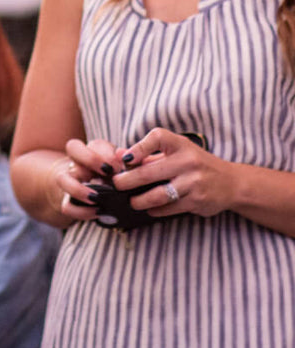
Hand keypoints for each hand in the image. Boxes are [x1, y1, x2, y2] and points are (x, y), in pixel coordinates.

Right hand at [55, 138, 123, 220]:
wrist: (88, 190)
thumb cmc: (110, 176)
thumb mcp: (118, 167)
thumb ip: (122, 161)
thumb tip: (123, 155)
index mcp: (92, 151)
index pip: (95, 144)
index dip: (107, 154)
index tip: (119, 166)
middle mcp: (77, 161)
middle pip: (72, 147)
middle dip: (91, 158)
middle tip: (108, 172)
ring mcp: (69, 181)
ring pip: (62, 179)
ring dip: (78, 189)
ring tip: (96, 198)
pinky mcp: (67, 201)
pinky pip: (67, 206)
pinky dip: (81, 211)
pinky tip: (97, 212)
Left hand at [112, 127, 233, 217]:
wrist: (230, 182)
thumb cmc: (196, 164)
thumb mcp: (176, 151)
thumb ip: (148, 153)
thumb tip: (118, 155)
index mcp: (180, 144)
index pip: (157, 138)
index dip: (138, 147)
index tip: (125, 158)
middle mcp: (187, 161)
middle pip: (149, 172)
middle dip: (127, 181)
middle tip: (116, 185)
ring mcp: (193, 182)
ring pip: (157, 195)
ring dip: (139, 200)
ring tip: (132, 201)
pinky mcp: (197, 201)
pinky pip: (169, 208)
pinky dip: (155, 210)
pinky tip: (149, 208)